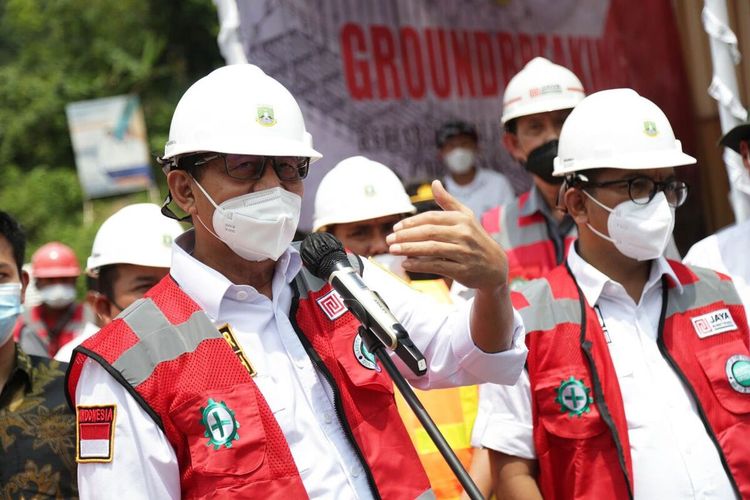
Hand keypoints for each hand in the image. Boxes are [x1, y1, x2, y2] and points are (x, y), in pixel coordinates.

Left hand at [386, 180, 507, 290]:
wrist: (495, 266)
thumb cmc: (476, 239)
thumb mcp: (466, 217)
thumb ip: (448, 201)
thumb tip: (434, 183)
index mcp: (462, 219)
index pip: (431, 218)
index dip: (411, 222)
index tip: (396, 228)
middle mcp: (464, 234)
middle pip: (429, 232)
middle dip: (406, 236)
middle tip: (389, 240)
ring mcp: (464, 252)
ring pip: (431, 248)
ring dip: (409, 249)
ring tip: (393, 250)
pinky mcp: (462, 269)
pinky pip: (437, 266)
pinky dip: (419, 265)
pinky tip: (406, 264)